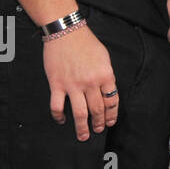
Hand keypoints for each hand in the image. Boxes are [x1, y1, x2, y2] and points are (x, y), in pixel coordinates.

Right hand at [43, 24, 117, 140]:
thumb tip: (106, 91)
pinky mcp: (57, 85)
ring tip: (84, 136)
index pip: (112, 100)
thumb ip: (106, 75)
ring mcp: (73, 85)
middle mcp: (90, 82)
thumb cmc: (86, 43)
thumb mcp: (104, 58)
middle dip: (99, 123)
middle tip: (99, 130)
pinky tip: (62, 120)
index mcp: (105, 75)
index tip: (111, 122)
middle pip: (97, 109)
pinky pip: (58, 106)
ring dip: (82, 127)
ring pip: (80, 113)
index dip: (112, 114)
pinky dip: (59, 116)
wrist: (66, 32)